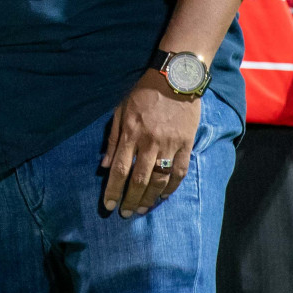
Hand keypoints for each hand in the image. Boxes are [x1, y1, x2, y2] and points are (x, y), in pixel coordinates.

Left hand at [102, 71, 200, 217]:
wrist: (175, 79)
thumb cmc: (143, 93)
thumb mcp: (120, 110)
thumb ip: (113, 139)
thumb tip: (105, 166)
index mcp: (131, 134)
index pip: (120, 169)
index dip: (113, 190)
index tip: (108, 206)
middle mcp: (150, 142)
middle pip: (139, 179)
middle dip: (131, 200)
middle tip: (125, 214)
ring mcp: (170, 145)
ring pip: (159, 180)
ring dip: (150, 198)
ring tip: (142, 209)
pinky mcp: (186, 145)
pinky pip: (180, 172)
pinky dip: (172, 188)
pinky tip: (163, 197)